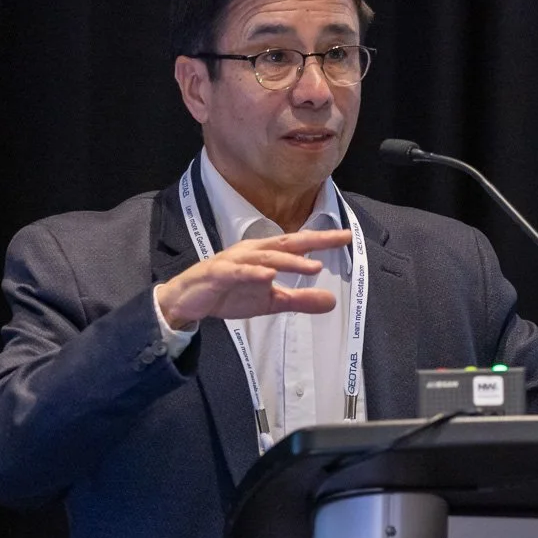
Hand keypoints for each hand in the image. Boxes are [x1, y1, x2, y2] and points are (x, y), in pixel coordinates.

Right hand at [156, 228, 352, 328]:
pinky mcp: (218, 274)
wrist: (190, 301)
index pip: (299, 243)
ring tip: (313, 265)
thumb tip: (332, 301)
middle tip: (339, 239)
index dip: (322, 239)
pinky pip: (238, 272)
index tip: (347, 236)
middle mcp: (253, 251)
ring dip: (290, 260)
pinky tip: (269, 276)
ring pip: (266, 257)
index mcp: (266, 253)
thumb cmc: (231, 293)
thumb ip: (300, 299)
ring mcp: (235, 261)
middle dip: (314, 239)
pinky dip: (253, 272)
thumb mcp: (271, 301)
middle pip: (287, 242)